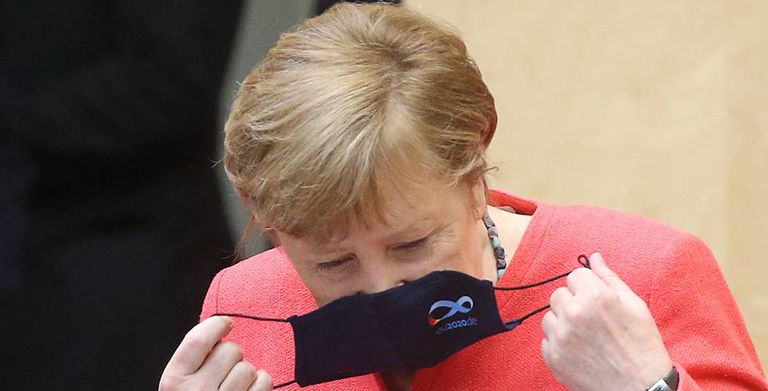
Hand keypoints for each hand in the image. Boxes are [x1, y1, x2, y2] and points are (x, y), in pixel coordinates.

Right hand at [159, 316, 272, 390]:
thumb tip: (218, 328)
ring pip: (249, 367)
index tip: (226, 324)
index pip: (198, 339)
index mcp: (174, 381)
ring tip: (234, 388)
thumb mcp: (179, 385)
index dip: (216, 325)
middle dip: (232, 357)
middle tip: (224, 373)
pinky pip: (265, 381)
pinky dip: (262, 384)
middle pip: (230, 350)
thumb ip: (193, 361)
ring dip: (247, 373)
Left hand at [541, 253, 672, 390]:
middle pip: (558, 294)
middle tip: (592, 320)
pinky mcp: (552, 357)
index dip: (587, 287)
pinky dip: (559, 343)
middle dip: (573, 303)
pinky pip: (547, 339)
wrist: (641, 387)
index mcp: (594, 296)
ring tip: (587, 337)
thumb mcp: (634, 305)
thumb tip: (594, 257)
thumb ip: (609, 277)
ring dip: (563, 322)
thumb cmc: (642, 346)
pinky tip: (580, 350)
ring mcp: (560, 336)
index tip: (596, 301)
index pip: (574, 275)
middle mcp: (573, 313)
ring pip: (549, 316)